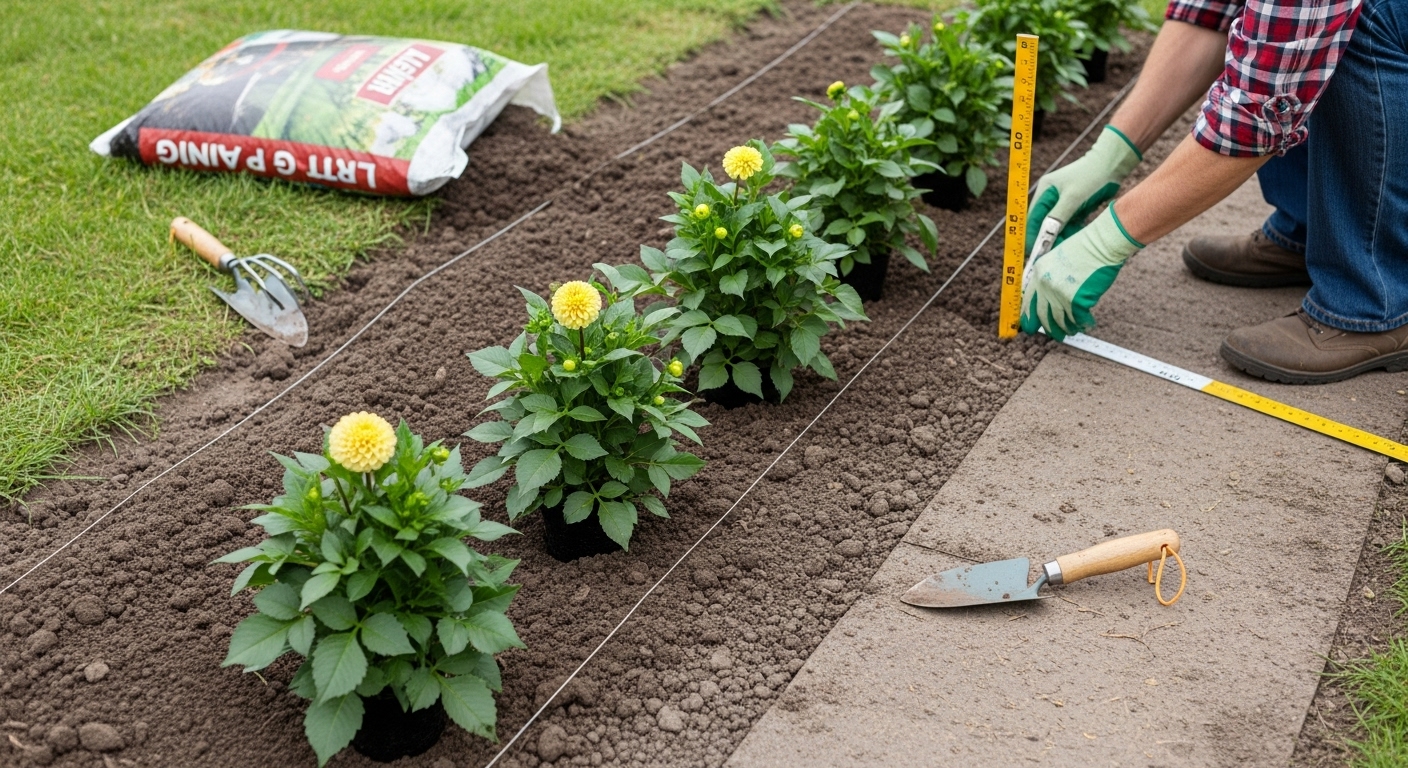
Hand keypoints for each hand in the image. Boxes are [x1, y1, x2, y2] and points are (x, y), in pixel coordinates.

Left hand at [1020, 205, 1142, 339]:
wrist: (1101, 244)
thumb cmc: (1085, 248)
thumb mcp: (1056, 258)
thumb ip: (1048, 276)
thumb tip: (1048, 297)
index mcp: (1038, 272)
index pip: (1027, 300)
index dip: (1028, 315)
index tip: (1030, 325)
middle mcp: (1045, 284)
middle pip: (1041, 314)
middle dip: (1048, 328)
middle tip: (1053, 335)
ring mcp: (1059, 294)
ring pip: (1059, 320)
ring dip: (1066, 328)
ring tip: (1071, 331)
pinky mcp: (1075, 301)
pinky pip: (1076, 319)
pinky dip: (1082, 323)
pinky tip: (1086, 324)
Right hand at [1026, 126, 1141, 252]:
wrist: (1113, 164)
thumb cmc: (1091, 176)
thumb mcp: (1073, 198)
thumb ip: (1057, 217)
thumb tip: (1044, 236)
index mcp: (1044, 191)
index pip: (1033, 219)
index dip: (1033, 236)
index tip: (1036, 252)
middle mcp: (1050, 197)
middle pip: (1043, 224)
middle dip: (1046, 239)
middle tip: (1050, 256)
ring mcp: (1062, 202)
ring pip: (1056, 226)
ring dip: (1059, 238)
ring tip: (1064, 251)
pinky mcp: (1074, 207)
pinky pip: (1068, 224)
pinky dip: (1070, 233)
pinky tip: (1074, 241)